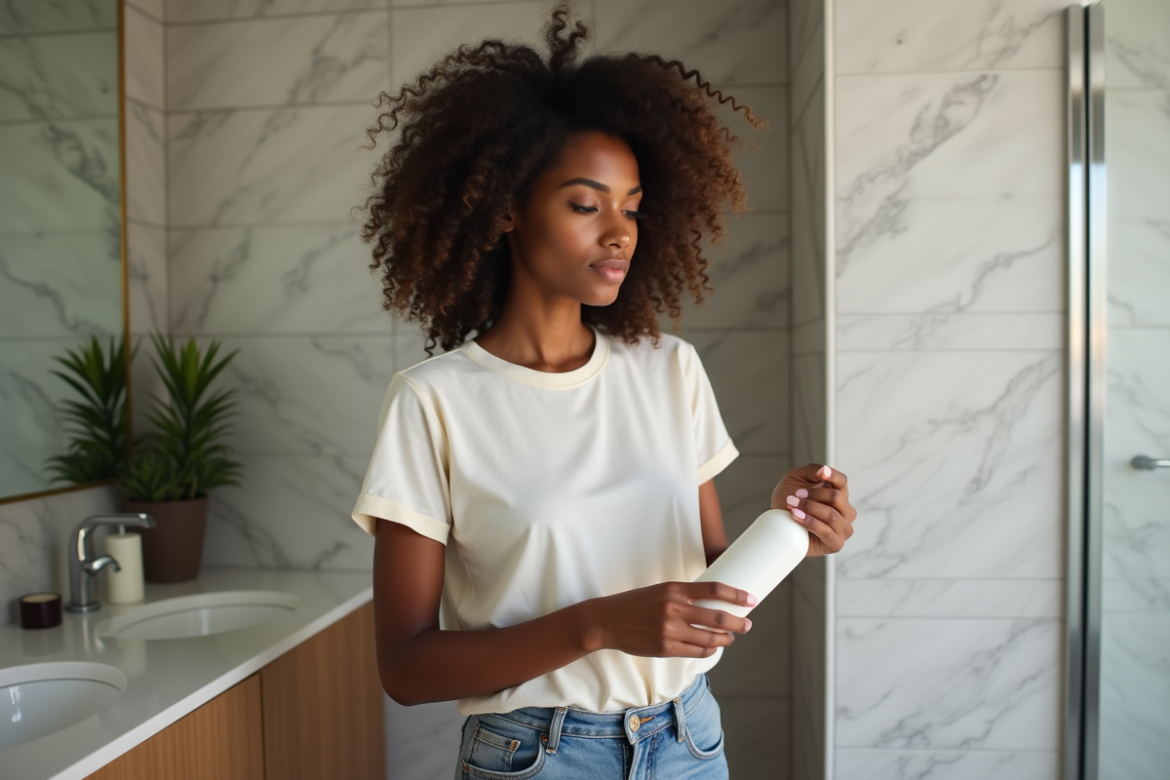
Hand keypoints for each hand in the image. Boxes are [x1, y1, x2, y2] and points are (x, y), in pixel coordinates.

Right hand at [582, 582, 754, 657]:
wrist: (607, 621)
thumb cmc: (635, 604)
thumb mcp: (660, 591)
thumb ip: (683, 596)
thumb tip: (712, 603)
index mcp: (673, 589)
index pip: (713, 589)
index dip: (736, 595)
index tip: (751, 599)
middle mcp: (673, 609)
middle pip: (717, 617)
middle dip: (738, 622)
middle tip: (747, 624)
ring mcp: (670, 631)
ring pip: (709, 639)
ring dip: (725, 639)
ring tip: (731, 637)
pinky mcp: (665, 649)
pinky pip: (696, 652)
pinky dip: (709, 650)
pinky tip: (713, 647)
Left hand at [771, 463, 857, 556]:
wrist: (777, 523)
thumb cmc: (789, 500)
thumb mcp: (797, 478)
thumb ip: (813, 470)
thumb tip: (823, 470)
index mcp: (840, 493)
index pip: (842, 481)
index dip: (832, 476)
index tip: (819, 474)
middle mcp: (845, 511)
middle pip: (836, 497)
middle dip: (813, 495)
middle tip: (794, 496)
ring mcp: (843, 528)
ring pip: (831, 515)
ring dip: (809, 508)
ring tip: (792, 506)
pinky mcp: (835, 543)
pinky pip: (826, 532)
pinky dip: (810, 522)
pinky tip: (796, 516)